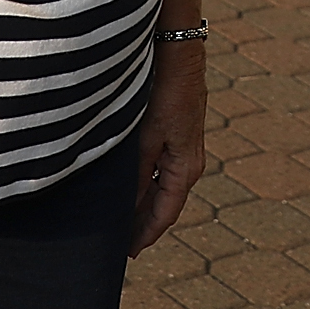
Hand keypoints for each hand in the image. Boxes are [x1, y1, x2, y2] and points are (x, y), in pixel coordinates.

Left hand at [129, 40, 207, 255]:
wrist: (178, 54)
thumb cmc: (163, 94)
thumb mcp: (146, 138)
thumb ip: (136, 173)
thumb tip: (125, 206)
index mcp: (185, 168)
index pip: (165, 214)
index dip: (146, 235)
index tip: (128, 254)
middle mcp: (190, 162)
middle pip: (164, 204)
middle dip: (143, 225)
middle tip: (120, 244)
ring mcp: (186, 147)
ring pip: (162, 187)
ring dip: (144, 204)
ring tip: (121, 220)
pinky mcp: (179, 134)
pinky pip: (163, 170)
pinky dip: (147, 184)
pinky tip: (130, 185)